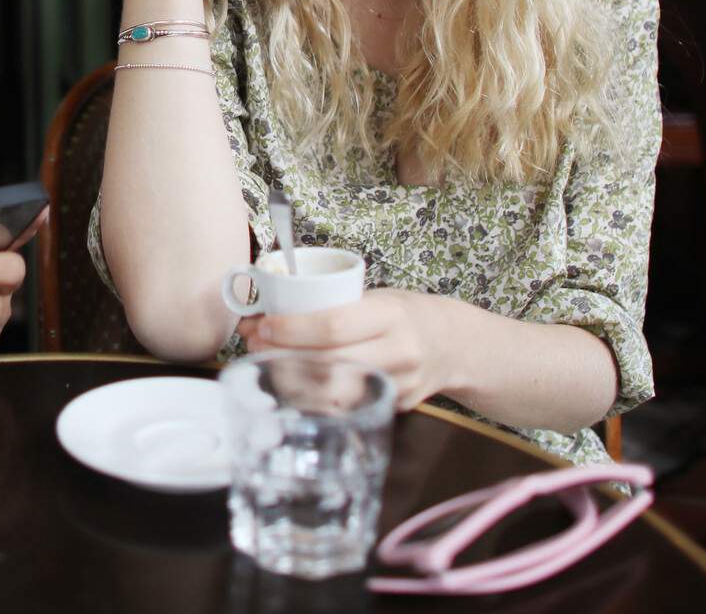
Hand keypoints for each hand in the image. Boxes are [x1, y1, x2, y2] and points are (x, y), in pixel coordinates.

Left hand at [237, 288, 459, 408]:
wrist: (453, 345)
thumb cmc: (403, 314)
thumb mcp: (376, 296)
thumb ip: (333, 304)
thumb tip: (268, 307)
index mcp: (391, 316)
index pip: (334, 326)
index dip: (292, 328)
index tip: (263, 323)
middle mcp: (398, 353)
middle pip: (328, 362)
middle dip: (281, 353)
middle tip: (253, 342)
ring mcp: (396, 386)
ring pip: (332, 393)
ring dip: (288, 380)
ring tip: (264, 362)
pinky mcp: (391, 408)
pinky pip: (343, 408)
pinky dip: (310, 399)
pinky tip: (289, 385)